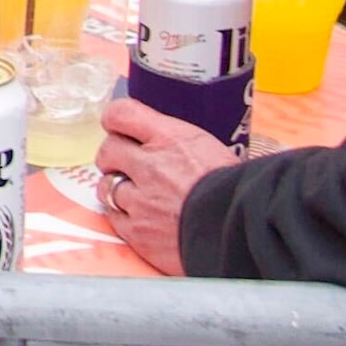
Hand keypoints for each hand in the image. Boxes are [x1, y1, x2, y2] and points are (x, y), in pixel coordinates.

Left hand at [95, 89, 239, 275]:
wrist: (240, 232)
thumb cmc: (236, 190)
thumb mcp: (209, 148)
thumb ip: (176, 142)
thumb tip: (161, 139)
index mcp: (170, 138)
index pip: (121, 113)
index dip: (115, 119)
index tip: (117, 126)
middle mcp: (149, 165)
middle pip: (108, 149)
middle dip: (114, 155)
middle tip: (125, 163)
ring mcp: (140, 200)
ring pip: (106, 185)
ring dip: (116, 187)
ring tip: (134, 193)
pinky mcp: (137, 232)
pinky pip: (113, 217)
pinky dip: (121, 215)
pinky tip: (137, 216)